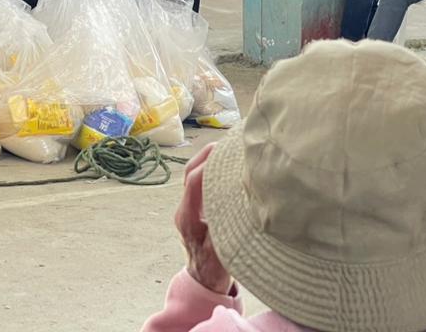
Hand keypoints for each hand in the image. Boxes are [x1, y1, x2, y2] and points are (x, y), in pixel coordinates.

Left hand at [174, 143, 231, 295]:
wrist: (202, 282)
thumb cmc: (214, 271)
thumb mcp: (224, 254)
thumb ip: (228, 232)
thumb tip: (241, 208)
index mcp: (188, 219)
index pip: (193, 183)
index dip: (208, 165)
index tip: (225, 152)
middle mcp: (184, 210)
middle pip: (190, 173)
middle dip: (207, 155)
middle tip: (227, 142)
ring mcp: (187, 209)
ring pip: (193, 176)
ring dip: (208, 160)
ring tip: (227, 148)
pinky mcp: (193, 209)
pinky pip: (199, 182)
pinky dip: (210, 171)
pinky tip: (225, 165)